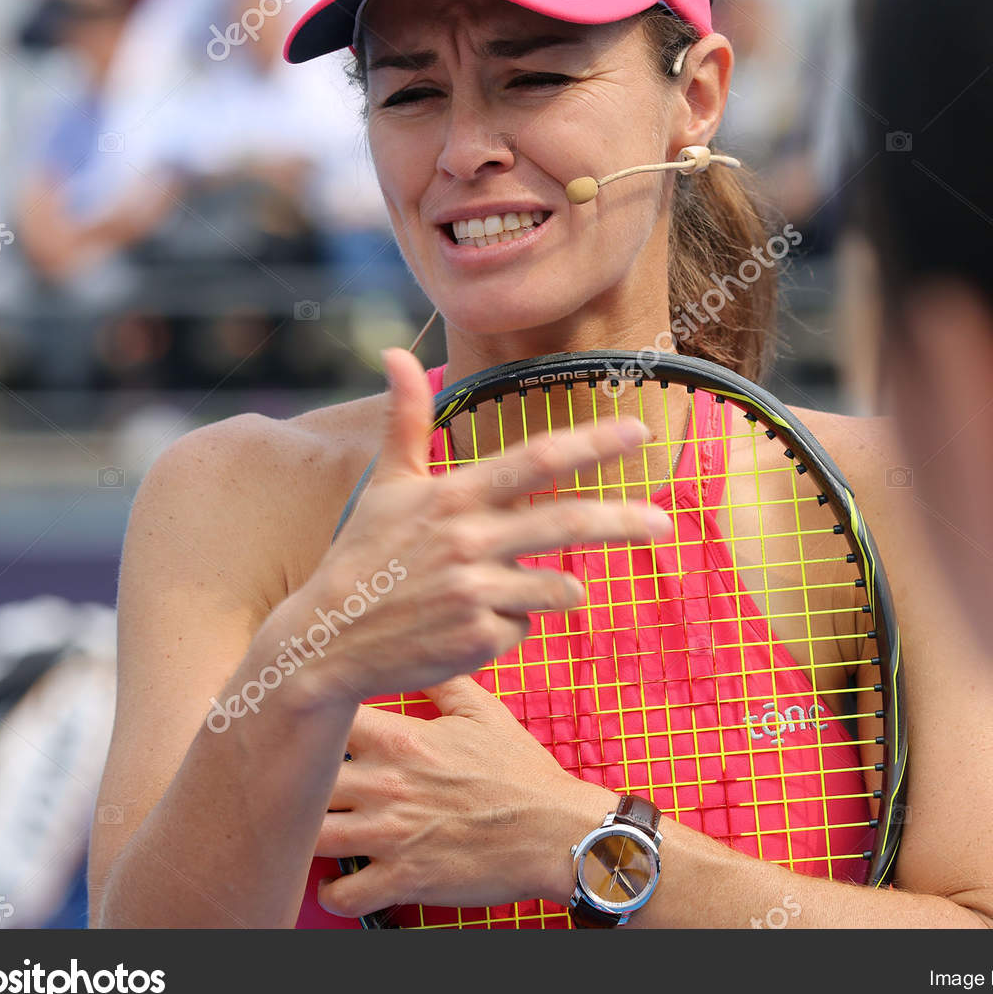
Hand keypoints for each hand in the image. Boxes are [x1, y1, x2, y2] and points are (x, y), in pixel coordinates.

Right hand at [277, 348, 671, 704]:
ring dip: (550, 589)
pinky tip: (468, 624)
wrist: (327, 641)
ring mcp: (476, 592)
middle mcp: (469, 539)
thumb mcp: (386, 486)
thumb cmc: (363, 556)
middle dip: (624, 520)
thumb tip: (392, 352)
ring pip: (558, 587)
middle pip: (568, 523)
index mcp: (453, 496)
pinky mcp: (479, 639)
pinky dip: (510, 626)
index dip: (593, 444)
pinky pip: (526, 628)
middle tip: (665, 522)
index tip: (638, 430)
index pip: (537, 460)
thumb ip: (405, 421)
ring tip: (503, 590)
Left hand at [314, 678, 611, 917]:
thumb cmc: (522, 775)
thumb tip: (420, 652)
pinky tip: (340, 879)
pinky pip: (341, 894)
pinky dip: (332, 892)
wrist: (556, 832)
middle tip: (303, 787)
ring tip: (316, 833)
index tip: (304, 729)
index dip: (308, 723)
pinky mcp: (402, 879)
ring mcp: (390, 834)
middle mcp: (385, 784)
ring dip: (308, 838)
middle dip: (299, 784)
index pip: (324, 718)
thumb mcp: (484, 713)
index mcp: (400, 740)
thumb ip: (441, 682)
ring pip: (311, 837)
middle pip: (304, 780)